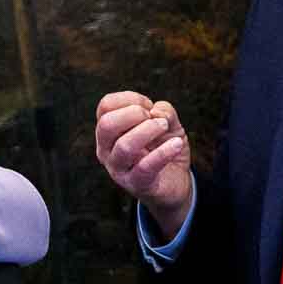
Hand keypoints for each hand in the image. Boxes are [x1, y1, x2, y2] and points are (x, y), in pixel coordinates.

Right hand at [95, 90, 191, 237]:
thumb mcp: (168, 123)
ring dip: (149, 131)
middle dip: (134, 114)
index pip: (105, 106)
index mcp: (108, 131)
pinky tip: (177, 144)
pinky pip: (145, 167)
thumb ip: (164, 112)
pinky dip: (163, 152)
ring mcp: (118, 169)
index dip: (130, 98)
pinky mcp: (136, 184)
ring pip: (124, 147)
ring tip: (165, 127)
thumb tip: (156, 112)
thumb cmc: (164, 147)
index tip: (148, 106)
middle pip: (107, 125)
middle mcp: (106, 150)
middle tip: (154, 118)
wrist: (174, 181)